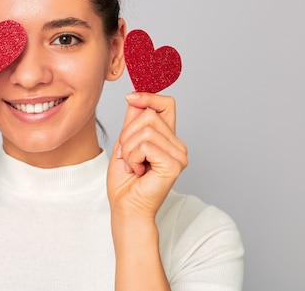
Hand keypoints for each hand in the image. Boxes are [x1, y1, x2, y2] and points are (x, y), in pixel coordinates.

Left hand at [107, 92, 187, 219]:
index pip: (167, 104)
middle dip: (127, 134)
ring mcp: (179, 155)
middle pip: (149, 115)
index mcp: (168, 139)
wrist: (126, 208)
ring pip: (145, 130)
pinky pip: (145, 145)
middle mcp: (177, 145)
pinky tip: (137, 172)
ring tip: (132, 165)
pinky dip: (132, 158)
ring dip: (128, 148)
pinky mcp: (174, 165)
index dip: (148, 96)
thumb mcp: (125, 143)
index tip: (130, 97)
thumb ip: (133, 121)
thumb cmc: (125, 181)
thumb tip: (135, 97)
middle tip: (127, 156)